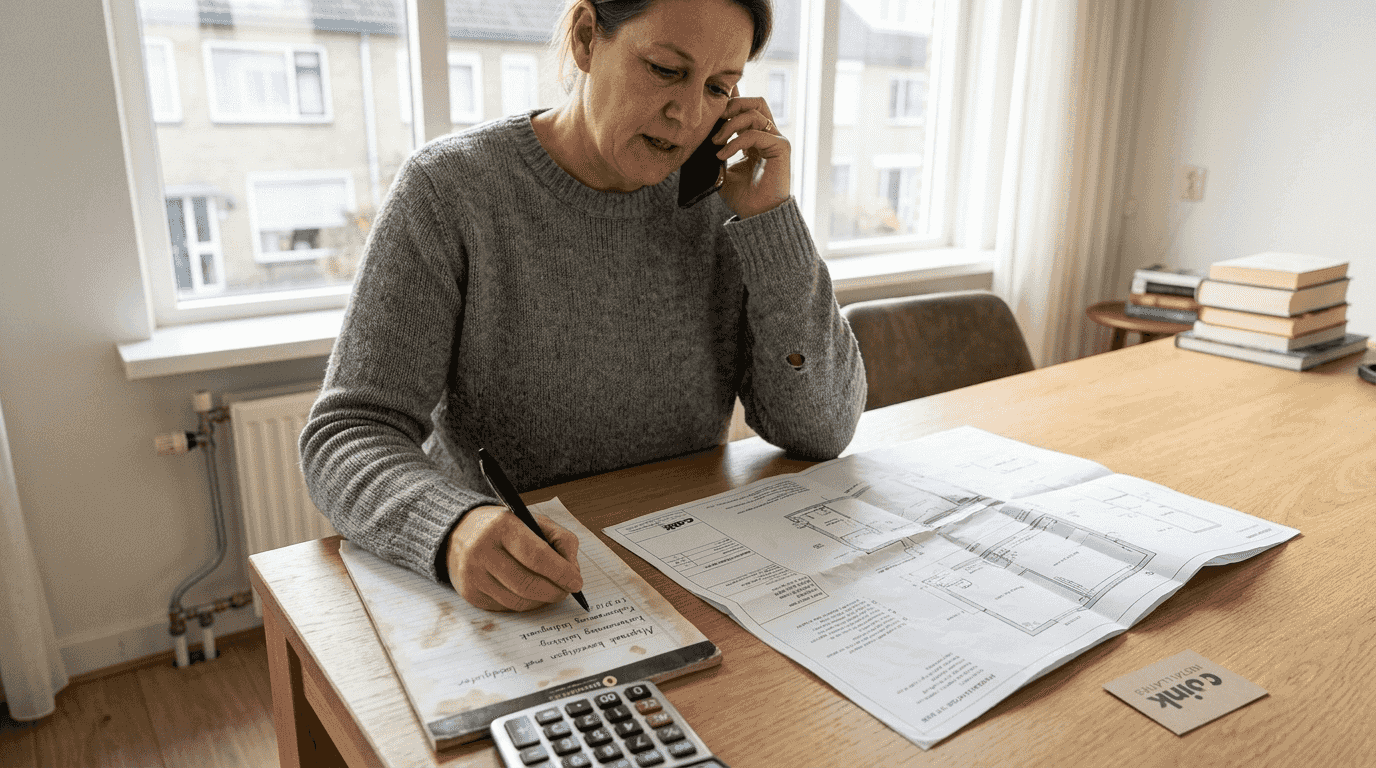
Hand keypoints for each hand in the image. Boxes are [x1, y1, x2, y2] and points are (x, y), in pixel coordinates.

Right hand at [445, 505, 583, 610]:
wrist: (460, 532)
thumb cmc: (504, 527)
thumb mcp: (533, 521)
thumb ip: (560, 539)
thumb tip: (573, 570)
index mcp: (502, 526)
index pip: (537, 556)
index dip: (561, 572)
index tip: (576, 582)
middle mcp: (482, 551)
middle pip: (527, 584)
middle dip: (555, 591)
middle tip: (567, 591)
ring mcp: (473, 575)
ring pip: (517, 601)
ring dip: (541, 601)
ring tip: (551, 592)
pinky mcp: (470, 593)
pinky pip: (505, 608)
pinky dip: (524, 605)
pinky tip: (530, 594)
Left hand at [713, 92, 789, 218]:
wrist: (756, 215)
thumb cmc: (741, 195)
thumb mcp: (721, 168)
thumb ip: (716, 148)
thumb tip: (699, 132)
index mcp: (755, 137)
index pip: (746, 108)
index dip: (731, 98)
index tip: (713, 98)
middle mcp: (768, 135)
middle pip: (754, 102)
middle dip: (731, 105)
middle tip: (713, 120)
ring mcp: (775, 139)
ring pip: (754, 112)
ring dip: (729, 124)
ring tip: (716, 141)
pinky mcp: (780, 147)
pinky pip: (755, 133)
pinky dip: (736, 141)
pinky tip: (723, 153)